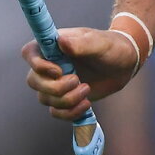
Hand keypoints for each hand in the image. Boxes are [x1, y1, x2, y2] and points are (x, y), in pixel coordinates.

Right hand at [22, 27, 138, 121]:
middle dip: (54, 87)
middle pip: (33, 81)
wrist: (124, 63)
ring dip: (66, 100)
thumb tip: (61, 41)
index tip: (58, 71)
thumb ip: (81, 44)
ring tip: (87, 89)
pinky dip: (70, 113)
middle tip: (77, 81)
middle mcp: (50, 64)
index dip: (37, 65)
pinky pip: (56, 112)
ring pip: (45, 99)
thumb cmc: (111, 46)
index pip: (30, 53)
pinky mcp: (65, 98)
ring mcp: (56, 83)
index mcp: (54, 45)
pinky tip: (86, 104)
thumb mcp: (99, 43)